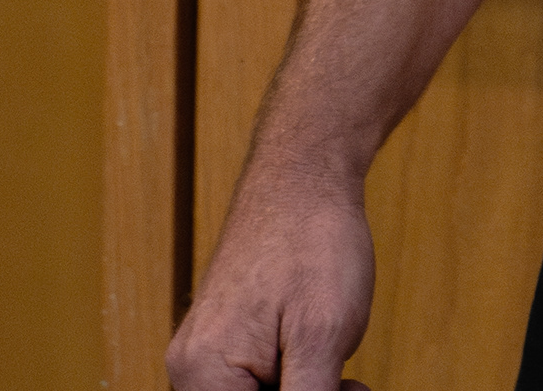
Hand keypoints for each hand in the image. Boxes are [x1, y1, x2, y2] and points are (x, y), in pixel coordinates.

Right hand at [168, 175, 376, 390]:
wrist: (305, 173)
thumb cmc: (313, 242)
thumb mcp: (322, 338)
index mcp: (202, 378)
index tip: (338, 388)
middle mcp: (191, 370)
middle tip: (352, 386)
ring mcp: (205, 354)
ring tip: (345, 374)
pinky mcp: (225, 341)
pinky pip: (255, 384)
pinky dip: (296, 381)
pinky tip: (326, 360)